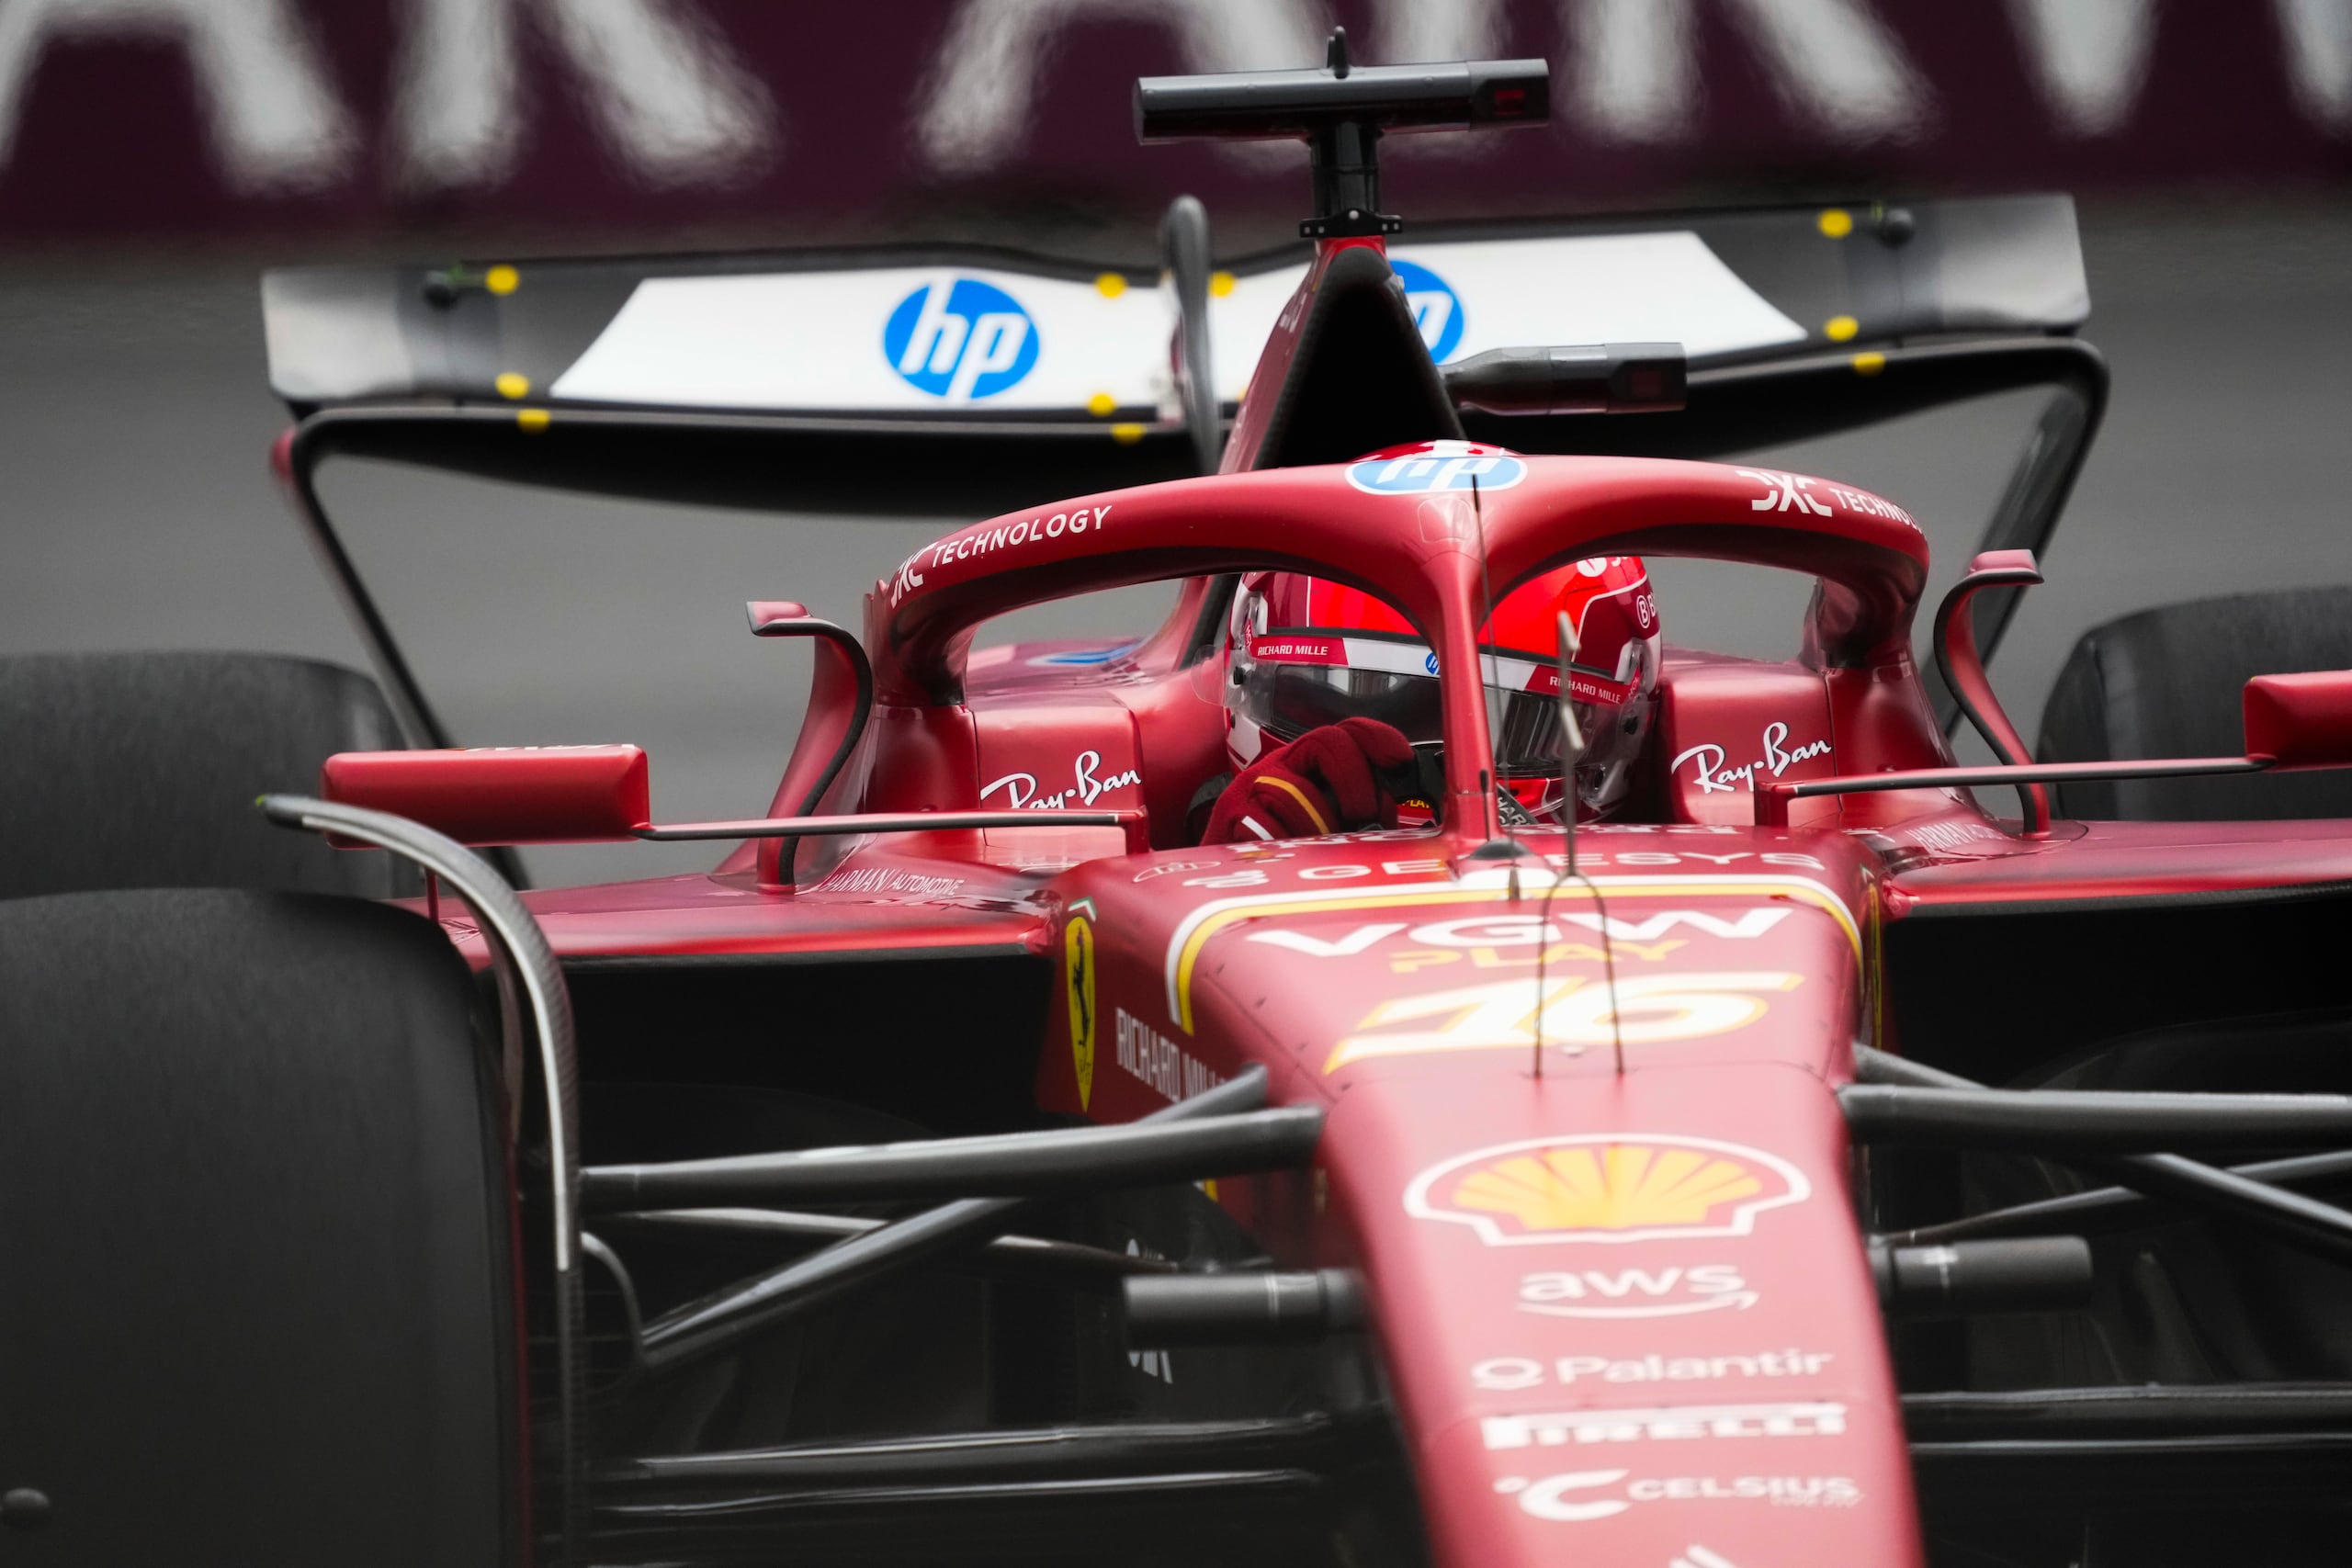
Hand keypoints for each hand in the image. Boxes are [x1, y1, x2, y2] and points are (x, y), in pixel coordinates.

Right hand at [1202, 718, 1415, 842]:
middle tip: (1363, 820)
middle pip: (1327, 742)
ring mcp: (1251, 788)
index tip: (1402, 764)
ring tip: (1326, 853)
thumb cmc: (1282, 856)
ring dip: (1321, 825)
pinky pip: (1266, 823)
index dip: (1380, 739)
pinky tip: (1292, 860)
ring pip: (1298, 789)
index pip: (1349, 731)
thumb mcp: (1327, 828)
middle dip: (1356, 783)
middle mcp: (1279, 766)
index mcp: (1307, 763)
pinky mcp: (1229, 816)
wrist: (1225, 886)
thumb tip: (1395, 811)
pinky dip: (1287, 844)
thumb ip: (1359, 812)